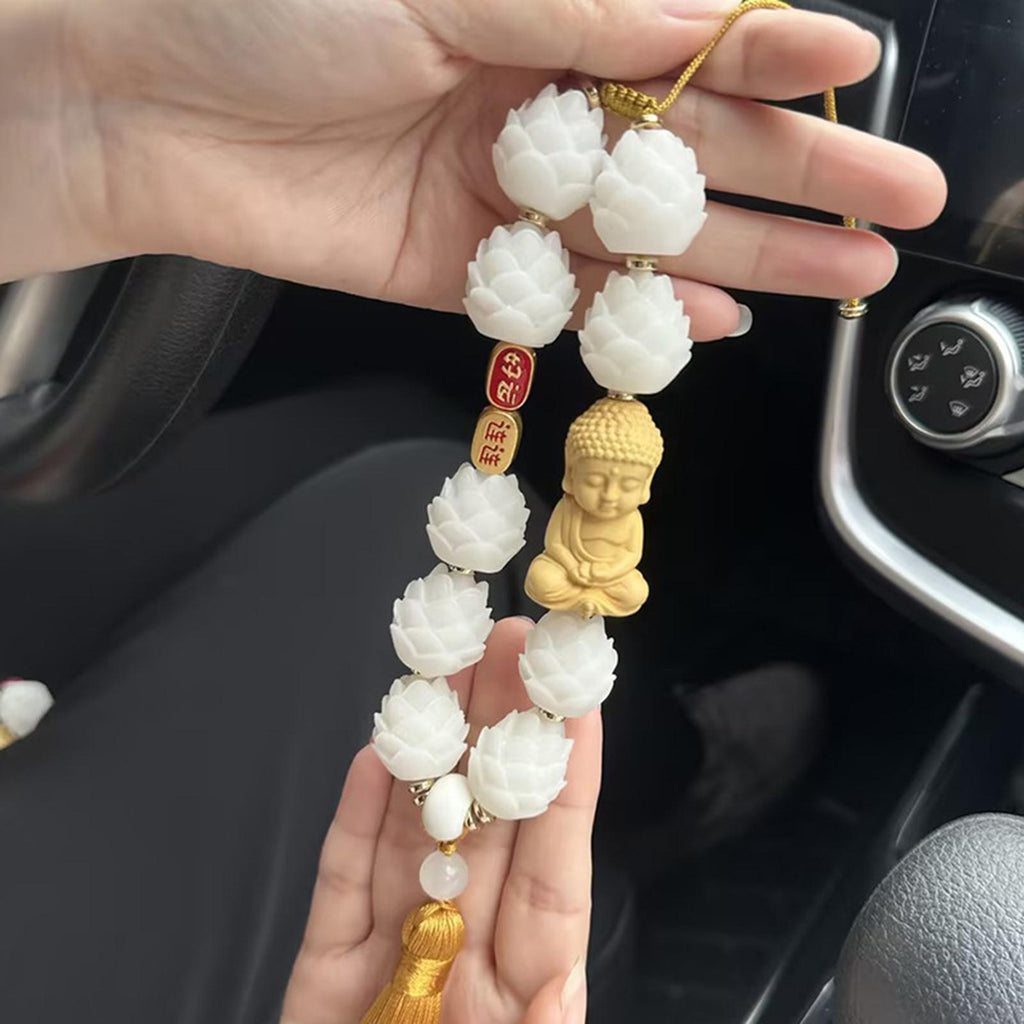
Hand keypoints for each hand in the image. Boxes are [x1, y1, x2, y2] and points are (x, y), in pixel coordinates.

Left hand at [5, 0, 944, 337]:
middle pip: (693, 149)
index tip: (863, 69)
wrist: (137, 99)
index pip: (688, 39)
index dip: (777, 53)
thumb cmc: (268, 2)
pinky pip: (574, 300)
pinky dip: (644, 315)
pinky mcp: (464, 276)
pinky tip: (717, 324)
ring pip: (650, 237)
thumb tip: (706, 22)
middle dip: (800, 174)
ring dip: (751, 258)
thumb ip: (582, 11)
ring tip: (847, 276)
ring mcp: (506, 198)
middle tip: (899, 206)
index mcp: (541, 10)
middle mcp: (535, 103)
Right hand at [281, 619, 599, 1023]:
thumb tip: (527, 983)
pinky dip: (352, 822)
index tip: (577, 699)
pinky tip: (372, 756)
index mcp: (531, 996)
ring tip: (441, 673)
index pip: (557, 867)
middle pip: (485, 830)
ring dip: (427, 753)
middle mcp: (466, 963)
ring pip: (412, 838)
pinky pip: (338, 889)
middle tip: (506, 647)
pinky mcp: (320, 979)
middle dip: (496, 735)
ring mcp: (391, 964)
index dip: (567, 780)